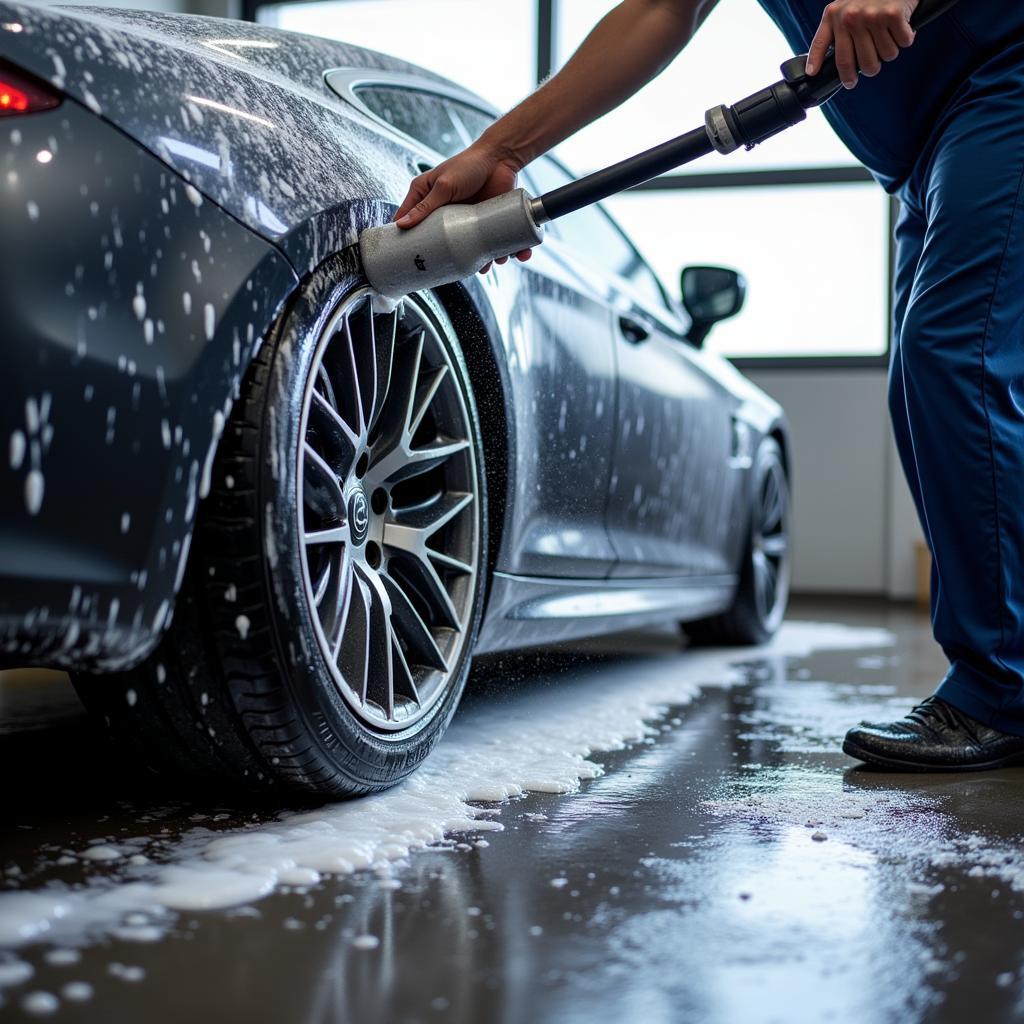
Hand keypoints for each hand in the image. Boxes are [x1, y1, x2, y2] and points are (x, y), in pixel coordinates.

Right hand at [393, 143, 532, 273]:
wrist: (501, 158)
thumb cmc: (468, 163)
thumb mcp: (443, 185)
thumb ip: (424, 206)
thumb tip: (402, 225)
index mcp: (426, 198)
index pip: (408, 221)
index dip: (404, 239)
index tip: (403, 258)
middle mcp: (443, 212)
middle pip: (438, 242)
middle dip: (445, 257)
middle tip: (448, 270)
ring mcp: (464, 220)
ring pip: (467, 248)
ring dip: (478, 259)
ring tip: (486, 264)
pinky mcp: (484, 223)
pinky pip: (489, 242)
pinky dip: (499, 251)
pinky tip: (504, 256)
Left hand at [806, 0, 916, 88]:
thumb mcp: (843, 8)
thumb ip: (832, 32)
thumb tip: (819, 66)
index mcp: (833, 15)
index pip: (821, 46)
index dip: (820, 67)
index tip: (837, 82)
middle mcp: (850, 17)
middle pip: (862, 63)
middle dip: (871, 69)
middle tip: (873, 66)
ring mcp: (871, 16)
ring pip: (886, 55)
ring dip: (891, 50)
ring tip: (889, 36)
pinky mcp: (892, 14)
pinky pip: (902, 43)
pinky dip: (906, 38)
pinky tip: (901, 28)